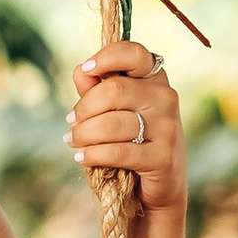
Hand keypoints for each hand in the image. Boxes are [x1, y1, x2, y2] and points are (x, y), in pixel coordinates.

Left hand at [67, 40, 184, 213]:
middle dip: (84, 108)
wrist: (160, 184)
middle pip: (114, 90)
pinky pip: (118, 152)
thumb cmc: (134, 141)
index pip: (134, 54)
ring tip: (72, 140)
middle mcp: (166, 98)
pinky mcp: (163, 157)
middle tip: (70, 122)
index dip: (107, 57)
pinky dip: (93, 155)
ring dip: (83, 134)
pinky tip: (82, 158)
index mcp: (155, 79)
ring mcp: (168, 127)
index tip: (87, 69)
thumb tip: (79, 70)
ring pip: (112, 124)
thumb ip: (97, 90)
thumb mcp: (115, 112)